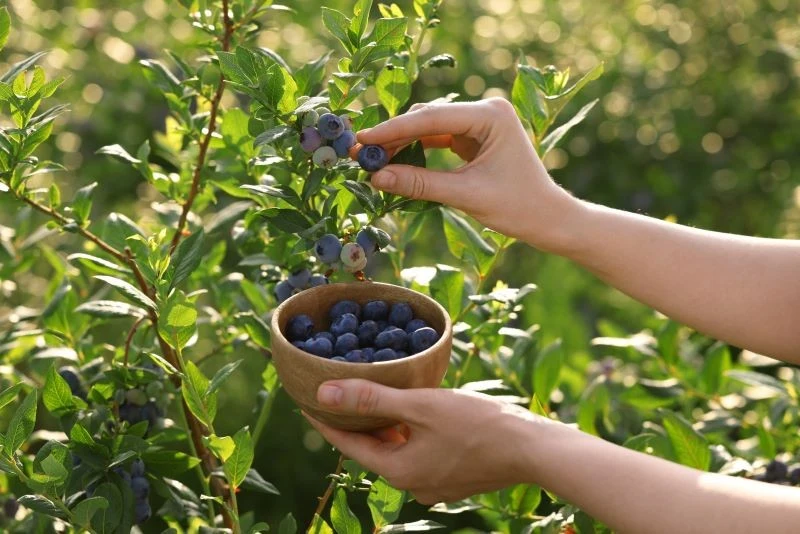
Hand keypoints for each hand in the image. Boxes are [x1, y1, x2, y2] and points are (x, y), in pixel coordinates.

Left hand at [303, 379, 543, 504]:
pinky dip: (408, 434)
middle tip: (340, 393)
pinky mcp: (452, 478)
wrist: (532, 448)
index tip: (307, 402)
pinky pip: (418, 454)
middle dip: (356, 422)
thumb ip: (371, 400)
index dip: (326, 421)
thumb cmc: (477, 424)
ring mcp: (434, 484)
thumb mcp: (420, 405)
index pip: (348, 445)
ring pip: (397, 451)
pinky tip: (413, 413)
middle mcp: (412, 485)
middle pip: (373, 449)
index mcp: (399, 471)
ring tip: (374, 397)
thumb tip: (324, 394)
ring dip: (385, 426)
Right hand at [352, 98, 585, 253]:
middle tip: (360, 154)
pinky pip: (437, 139)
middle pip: (427, 118)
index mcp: (490, 115)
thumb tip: (376, 178)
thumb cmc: (517, 207)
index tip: (362, 141)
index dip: (393, 130)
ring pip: (429, 128)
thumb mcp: (465, 195)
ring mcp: (480, 123)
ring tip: (372, 161)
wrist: (548, 218)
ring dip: (402, 144)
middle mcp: (485, 111)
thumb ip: (420, 184)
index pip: (431, 119)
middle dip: (394, 137)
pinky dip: (416, 151)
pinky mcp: (474, 137)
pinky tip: (395, 163)